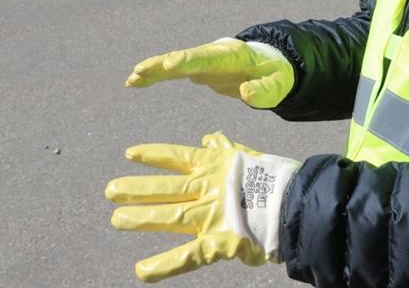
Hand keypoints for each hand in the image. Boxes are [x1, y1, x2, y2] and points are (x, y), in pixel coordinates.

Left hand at [106, 133, 300, 281]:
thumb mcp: (247, 158)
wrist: (299, 204)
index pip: (177, 157)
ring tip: (116, 218)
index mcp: (216, 167)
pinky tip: (142, 272)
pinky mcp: (219, 242)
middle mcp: (209, 189)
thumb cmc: (275, 181)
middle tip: (110, 190)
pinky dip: (164, 266)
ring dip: (142, 217)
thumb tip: (210, 137)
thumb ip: (225, 149)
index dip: (153, 155)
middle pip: (166, 188)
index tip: (129, 153)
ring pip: (169, 216)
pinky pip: (188, 256)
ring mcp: (211, 215)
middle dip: (137, 189)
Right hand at [125, 38, 293, 108]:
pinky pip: (172, 71)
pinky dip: (155, 75)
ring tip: (131, 79)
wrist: (270, 63)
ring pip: (174, 63)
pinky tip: (135, 82)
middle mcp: (214, 54)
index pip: (207, 57)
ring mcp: (204, 60)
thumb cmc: (276, 75)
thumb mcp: (278, 85)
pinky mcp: (197, 69)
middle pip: (185, 57)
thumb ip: (265, 91)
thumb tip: (246, 93)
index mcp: (233, 55)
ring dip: (153, 70)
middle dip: (163, 63)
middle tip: (141, 69)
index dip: (187, 60)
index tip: (169, 64)